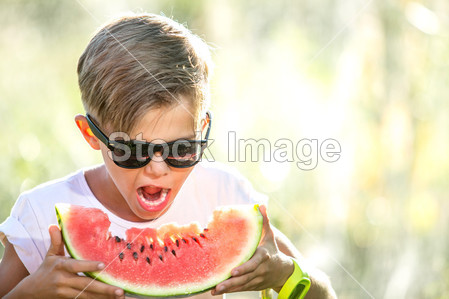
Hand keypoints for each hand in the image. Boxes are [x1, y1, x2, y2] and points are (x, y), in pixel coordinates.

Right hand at [8, 225, 124, 298]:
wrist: (31, 291)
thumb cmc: (46, 269)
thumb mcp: (50, 255)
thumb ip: (56, 241)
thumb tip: (54, 225)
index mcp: (60, 266)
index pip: (75, 266)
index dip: (88, 266)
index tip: (102, 265)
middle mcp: (63, 280)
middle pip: (85, 285)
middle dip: (103, 288)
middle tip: (120, 290)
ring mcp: (66, 291)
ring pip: (87, 295)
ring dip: (104, 296)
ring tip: (119, 295)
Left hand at [211, 205, 293, 294]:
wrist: (283, 271)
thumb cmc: (272, 249)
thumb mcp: (269, 236)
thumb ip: (264, 221)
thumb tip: (261, 205)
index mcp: (263, 256)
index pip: (254, 263)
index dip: (244, 268)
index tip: (233, 271)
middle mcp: (260, 270)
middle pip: (245, 277)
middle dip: (231, 282)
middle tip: (218, 285)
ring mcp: (257, 279)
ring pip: (242, 285)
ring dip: (228, 288)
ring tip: (214, 290)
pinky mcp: (253, 285)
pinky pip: (241, 289)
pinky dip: (230, 290)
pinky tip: (217, 290)